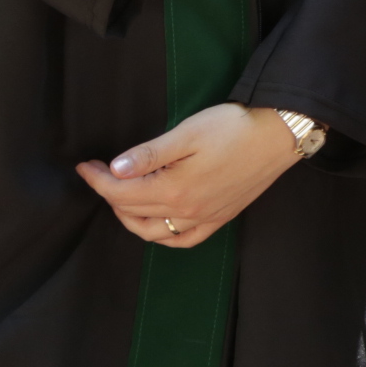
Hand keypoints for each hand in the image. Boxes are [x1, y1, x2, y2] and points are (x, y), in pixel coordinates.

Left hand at [76, 103, 302, 247]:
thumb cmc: (234, 127)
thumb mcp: (188, 133)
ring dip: (129, 216)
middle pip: (132, 211)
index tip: (85, 165)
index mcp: (175, 190)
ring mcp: (205, 218)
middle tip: (100, 172)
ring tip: (121, 196)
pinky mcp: (221, 217)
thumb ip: (150, 154)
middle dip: (108, 193)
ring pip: (153, 232)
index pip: (121, 192)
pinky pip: (184, 239)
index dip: (98, 179)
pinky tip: (156, 224)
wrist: (280, 133)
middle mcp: (187, 212)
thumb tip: (115, 170)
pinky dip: (162, 236)